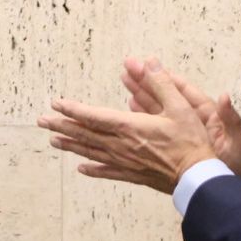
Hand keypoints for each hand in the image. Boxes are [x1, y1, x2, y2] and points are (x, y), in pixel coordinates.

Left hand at [40, 59, 215, 193]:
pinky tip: (82, 168)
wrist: (198, 177)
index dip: (72, 109)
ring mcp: (125, 162)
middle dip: (61, 126)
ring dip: (71, 145)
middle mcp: (121, 145)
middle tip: (42, 121)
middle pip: (85, 134)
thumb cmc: (190, 141)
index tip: (55, 104)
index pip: (92, 116)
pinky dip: (93, 169)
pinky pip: (108, 172)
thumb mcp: (180, 107)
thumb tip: (148, 62)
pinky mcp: (133, 175)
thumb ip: (161, 83)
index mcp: (128, 127)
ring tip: (53, 140)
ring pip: (91, 152)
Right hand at [121, 57, 240, 188]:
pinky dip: (141, 118)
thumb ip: (230, 119)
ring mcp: (180, 131)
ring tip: (126, 81)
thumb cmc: (237, 163)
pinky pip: (154, 128)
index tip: (150, 63)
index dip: (167, 77)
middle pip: (166, 96)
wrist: (230, 186)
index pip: (184, 90)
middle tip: (129, 67)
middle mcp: (191, 119)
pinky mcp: (172, 145)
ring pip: (157, 109)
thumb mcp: (236, 141)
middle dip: (148, 81)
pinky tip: (130, 109)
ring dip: (141, 95)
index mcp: (206, 114)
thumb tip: (225, 96)